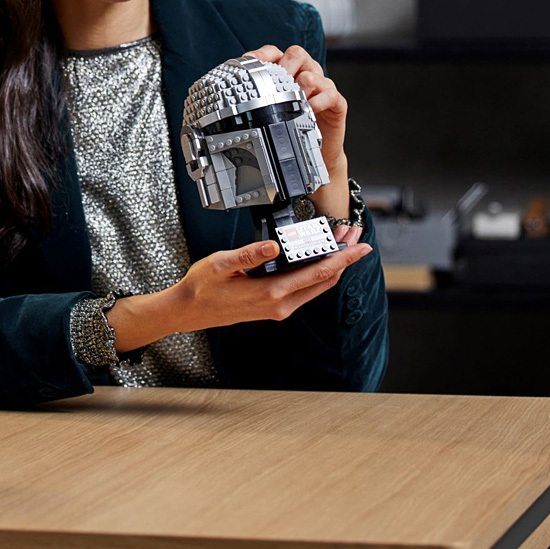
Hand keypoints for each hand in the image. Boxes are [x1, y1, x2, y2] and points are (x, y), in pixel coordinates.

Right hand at [107, 239, 372, 350]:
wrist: (189, 311)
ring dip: (332, 265)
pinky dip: (317, 272)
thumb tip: (274, 245)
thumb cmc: (202, 287)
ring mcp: (278, 308)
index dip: (343, 258)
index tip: (360, 247)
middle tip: (357, 237)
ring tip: (342, 244)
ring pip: (316, 286)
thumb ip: (249, 254)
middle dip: (343, 258)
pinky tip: (318, 259)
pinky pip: (304, 289)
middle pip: (324, 280)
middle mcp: (280, 305)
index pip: (318, 273)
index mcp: (272, 293)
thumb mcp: (222, 264)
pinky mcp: (273, 306)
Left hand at [247, 43, 350, 218]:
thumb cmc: (290, 130)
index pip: (274, 53)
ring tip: (293, 95)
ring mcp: (322, 87)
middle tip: (275, 80)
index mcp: (286, 74)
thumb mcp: (268, 116)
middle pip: (297, 53)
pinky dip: (320, 99)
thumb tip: (219, 111)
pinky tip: (309, 109)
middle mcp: (305, 75)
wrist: (316, 155)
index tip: (247, 61)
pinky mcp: (336, 103)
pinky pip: (331, 93)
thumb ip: (252, 107)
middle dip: (284, 64)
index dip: (262, 54)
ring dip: (303, 80)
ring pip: (315, 71)